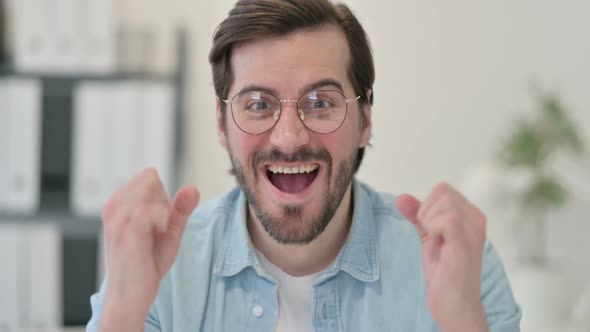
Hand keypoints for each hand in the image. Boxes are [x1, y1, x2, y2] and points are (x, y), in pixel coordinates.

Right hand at [99, 168, 199, 330]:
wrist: (130, 296)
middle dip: (162, 204)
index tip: (155, 223)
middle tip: (154, 232)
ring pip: (152, 191)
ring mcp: (117, 217)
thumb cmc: (146, 264)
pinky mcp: (126, 231)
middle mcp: (113, 206)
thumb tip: (193, 187)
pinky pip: (152, 208)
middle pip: (152, 180)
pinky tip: (156, 235)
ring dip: (161, 214)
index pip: (150, 176)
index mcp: (118, 202)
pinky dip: (161, 220)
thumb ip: (180, 208)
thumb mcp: (168, 231)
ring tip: (152, 236)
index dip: (161, 198)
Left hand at [396, 182, 488, 331]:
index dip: (428, 204)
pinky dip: (433, 226)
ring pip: (444, 200)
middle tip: (430, 234)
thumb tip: (401, 197)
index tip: (428, 228)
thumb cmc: (445, 273)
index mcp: (471, 216)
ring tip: (435, 240)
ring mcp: (473, 229)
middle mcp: (477, 219)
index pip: (443, 189)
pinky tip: (436, 241)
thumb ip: (417, 216)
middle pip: (443, 190)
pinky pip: (447, 217)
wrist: (454, 304)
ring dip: (428, 219)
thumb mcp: (428, 237)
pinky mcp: (465, 241)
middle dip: (426, 209)